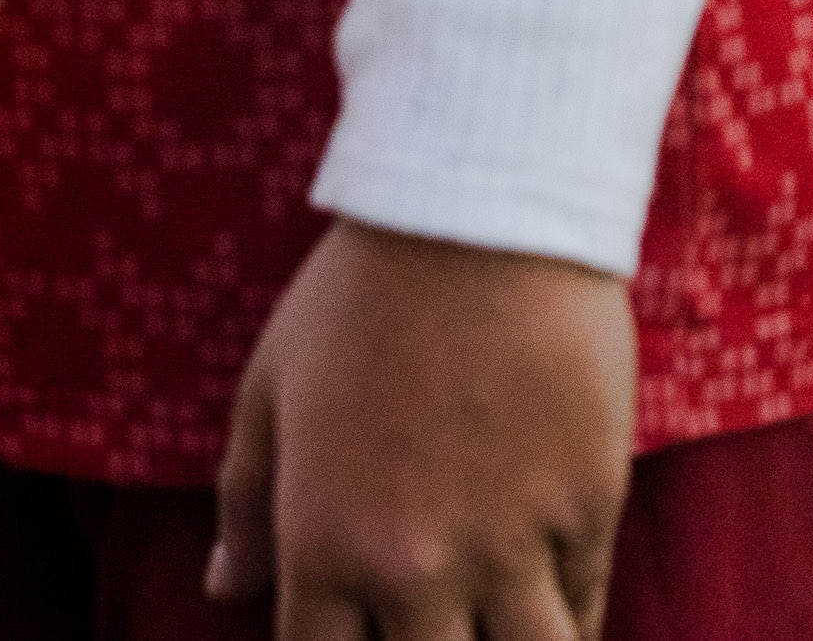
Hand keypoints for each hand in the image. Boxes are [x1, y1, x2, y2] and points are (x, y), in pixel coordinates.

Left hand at [207, 220, 635, 640]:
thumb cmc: (360, 292)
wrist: (483, 213)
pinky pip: (585, 604)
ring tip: (500, 627)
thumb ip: (245, 502)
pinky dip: (569, 615)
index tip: (361, 631)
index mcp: (322, 550)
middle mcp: (416, 569)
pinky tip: (558, 604)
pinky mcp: (587, 505)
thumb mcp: (269, 390)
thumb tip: (225, 589)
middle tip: (435, 622)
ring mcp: (510, 543)